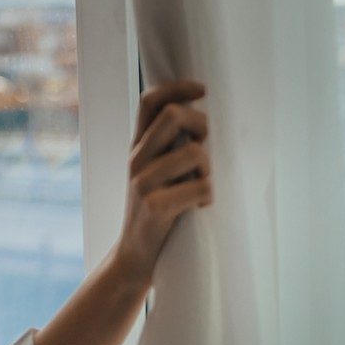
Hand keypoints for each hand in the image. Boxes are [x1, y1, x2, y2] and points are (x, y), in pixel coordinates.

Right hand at [114, 79, 211, 286]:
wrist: (134, 257)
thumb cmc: (158, 212)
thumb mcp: (156, 173)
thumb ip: (170, 146)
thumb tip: (207, 121)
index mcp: (137, 147)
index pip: (149, 100)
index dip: (177, 87)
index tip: (203, 90)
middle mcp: (136, 159)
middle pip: (173, 115)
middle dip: (202, 126)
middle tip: (207, 149)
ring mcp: (142, 182)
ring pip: (195, 153)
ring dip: (210, 169)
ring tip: (203, 186)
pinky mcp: (153, 206)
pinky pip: (200, 187)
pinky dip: (208, 196)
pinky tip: (201, 207)